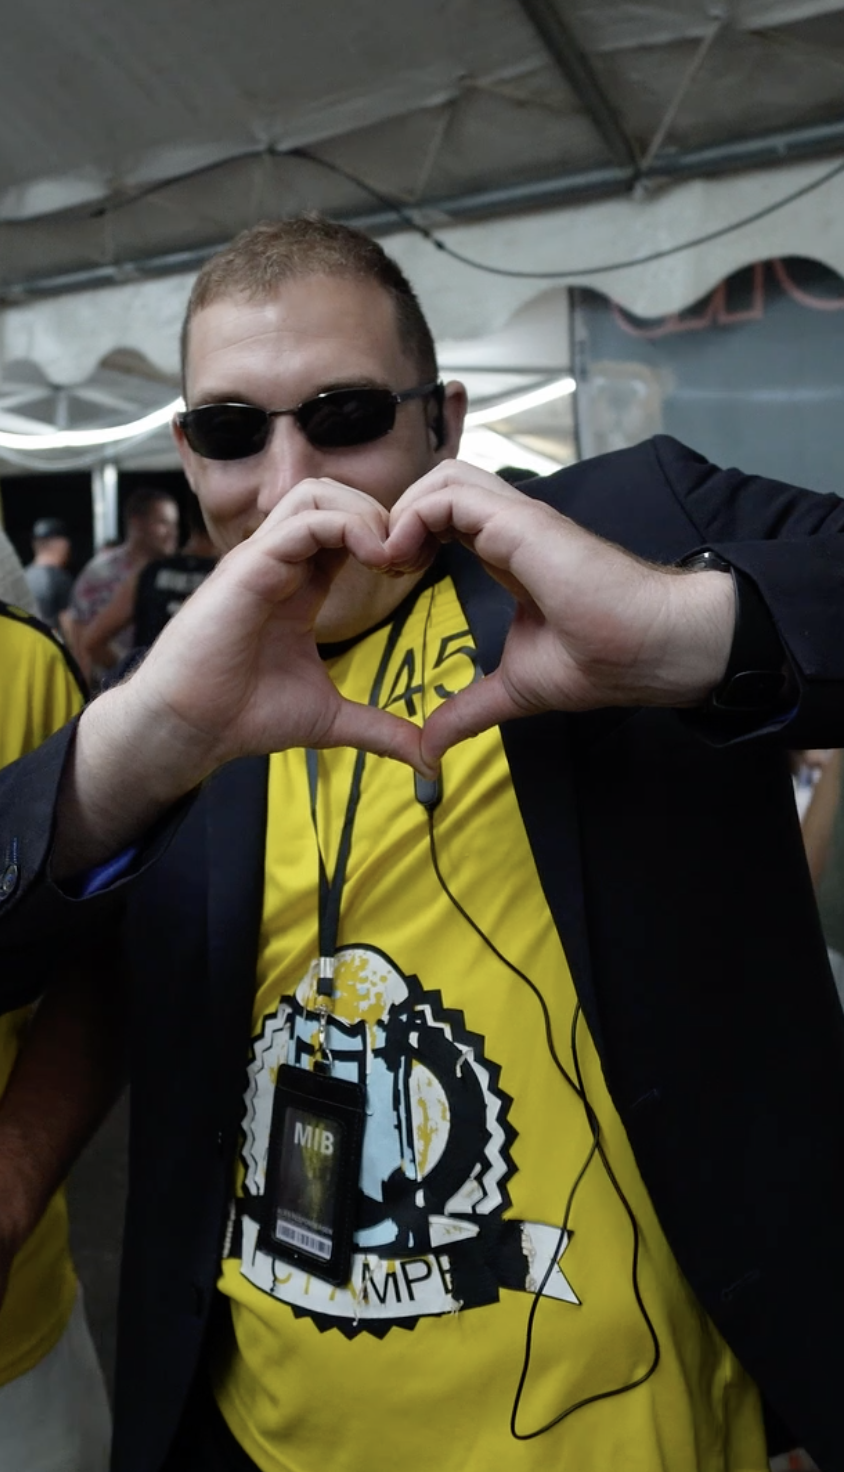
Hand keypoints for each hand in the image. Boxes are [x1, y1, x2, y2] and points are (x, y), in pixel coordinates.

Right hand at [102, 480, 423, 781]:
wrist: (191, 730)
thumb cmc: (244, 715)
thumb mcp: (330, 719)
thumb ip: (380, 728)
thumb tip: (426, 756)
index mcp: (298, 584)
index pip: (346, 528)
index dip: (387, 537)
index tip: (415, 571)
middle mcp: (279, 563)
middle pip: (332, 495)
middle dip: (380, 513)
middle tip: (407, 558)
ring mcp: (261, 560)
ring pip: (316, 494)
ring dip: (364, 513)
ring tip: (391, 556)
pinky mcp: (248, 568)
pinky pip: (301, 523)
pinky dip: (346, 527)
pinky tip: (374, 559)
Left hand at [385, 460, 735, 766]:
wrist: (651, 650)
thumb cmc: (603, 659)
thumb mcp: (515, 688)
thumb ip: (469, 710)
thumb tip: (431, 748)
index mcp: (507, 553)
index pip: (446, 515)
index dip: (409, 536)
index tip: (392, 579)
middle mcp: (509, 527)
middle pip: (439, 484)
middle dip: (398, 516)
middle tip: (384, 565)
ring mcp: (518, 519)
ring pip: (444, 476)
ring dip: (403, 511)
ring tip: (391, 559)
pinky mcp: (523, 521)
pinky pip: (452, 494)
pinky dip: (415, 516)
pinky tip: (404, 558)